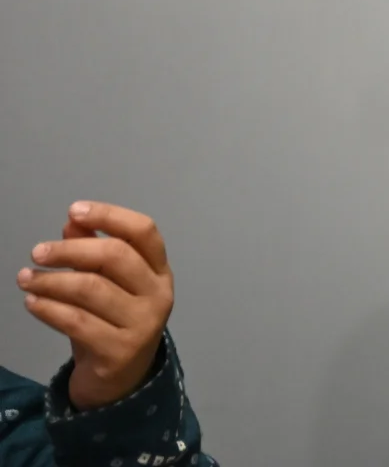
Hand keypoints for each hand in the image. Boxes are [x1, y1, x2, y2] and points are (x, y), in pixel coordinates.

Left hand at [16, 202, 173, 410]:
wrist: (121, 381)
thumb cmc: (112, 322)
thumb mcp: (106, 285)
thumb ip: (93, 252)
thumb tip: (73, 222)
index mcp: (158, 270)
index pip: (143, 231)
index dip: (110, 216)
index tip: (75, 210)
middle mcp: (158, 293)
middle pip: (115, 257)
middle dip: (70, 250)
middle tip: (37, 252)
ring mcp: (142, 324)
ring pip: (91, 289)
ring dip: (51, 281)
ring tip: (25, 279)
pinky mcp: (119, 351)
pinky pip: (77, 322)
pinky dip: (49, 309)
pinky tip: (32, 303)